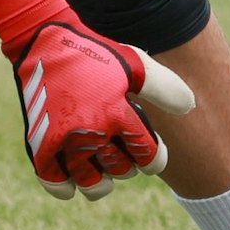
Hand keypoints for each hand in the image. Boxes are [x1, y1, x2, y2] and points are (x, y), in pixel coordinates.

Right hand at [5, 22, 195, 200]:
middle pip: (122, 170)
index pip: (149, 156)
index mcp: (118, 114)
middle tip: (121, 149)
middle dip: (128, 163)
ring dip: (101, 182)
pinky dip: (66, 187)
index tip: (151, 151)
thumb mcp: (135, 63)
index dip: (156, 158)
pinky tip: (72, 181)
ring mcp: (64, 141)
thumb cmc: (95, 52)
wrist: (44, 41)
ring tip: (101, 171)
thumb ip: (165, 87)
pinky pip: (56, 184)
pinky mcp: (40, 144)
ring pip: (92, 184)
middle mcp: (92, 132)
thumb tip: (189, 107)